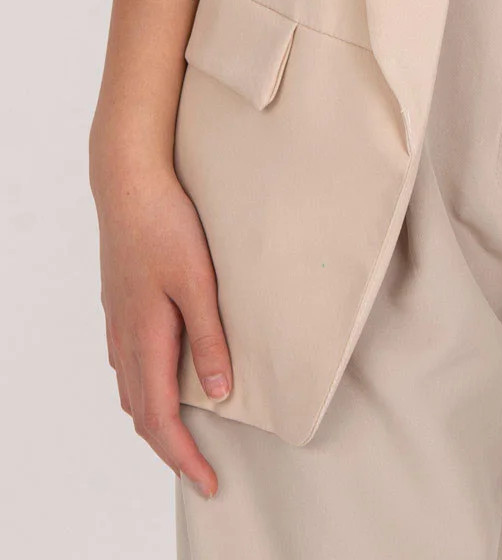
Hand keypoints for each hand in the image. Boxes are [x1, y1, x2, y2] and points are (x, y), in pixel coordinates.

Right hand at [95, 155, 230, 499]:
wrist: (129, 183)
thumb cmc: (166, 225)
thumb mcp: (198, 281)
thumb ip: (209, 337)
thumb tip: (218, 392)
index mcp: (145, 339)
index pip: (160, 418)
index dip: (184, 456)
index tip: (208, 482)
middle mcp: (125, 339)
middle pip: (142, 414)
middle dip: (170, 448)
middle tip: (202, 470)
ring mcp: (118, 322)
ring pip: (132, 391)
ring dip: (157, 420)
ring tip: (187, 435)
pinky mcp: (120, 306)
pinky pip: (129, 365)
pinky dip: (147, 389)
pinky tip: (166, 379)